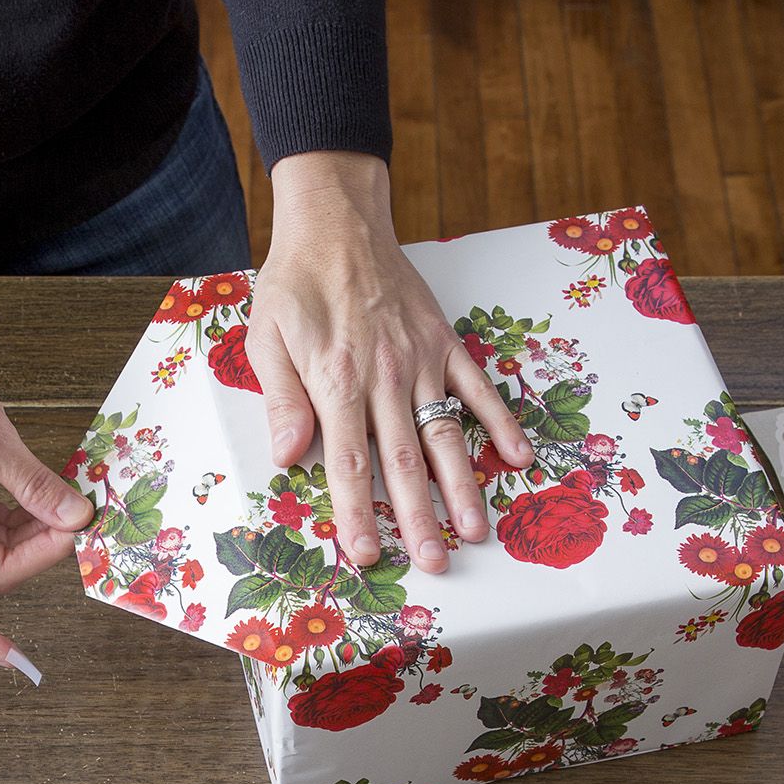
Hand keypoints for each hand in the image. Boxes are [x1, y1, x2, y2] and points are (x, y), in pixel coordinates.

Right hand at [0, 283, 92, 675]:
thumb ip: (30, 481)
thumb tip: (77, 518)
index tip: (10, 653)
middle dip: (38, 554)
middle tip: (80, 521)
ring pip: (4, 548)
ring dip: (41, 533)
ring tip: (75, 503)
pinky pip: (3, 521)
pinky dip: (33, 512)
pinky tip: (58, 493)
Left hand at [249, 152, 532, 572]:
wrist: (338, 221)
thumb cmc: (296, 284)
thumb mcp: (266, 337)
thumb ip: (282, 398)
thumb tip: (288, 456)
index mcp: (336, 379)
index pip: (349, 461)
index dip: (358, 512)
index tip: (368, 554)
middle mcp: (385, 375)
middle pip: (404, 460)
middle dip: (420, 517)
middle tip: (436, 562)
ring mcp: (421, 359)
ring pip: (444, 433)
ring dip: (463, 485)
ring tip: (477, 531)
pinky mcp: (444, 342)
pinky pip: (478, 387)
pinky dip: (500, 421)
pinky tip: (517, 458)